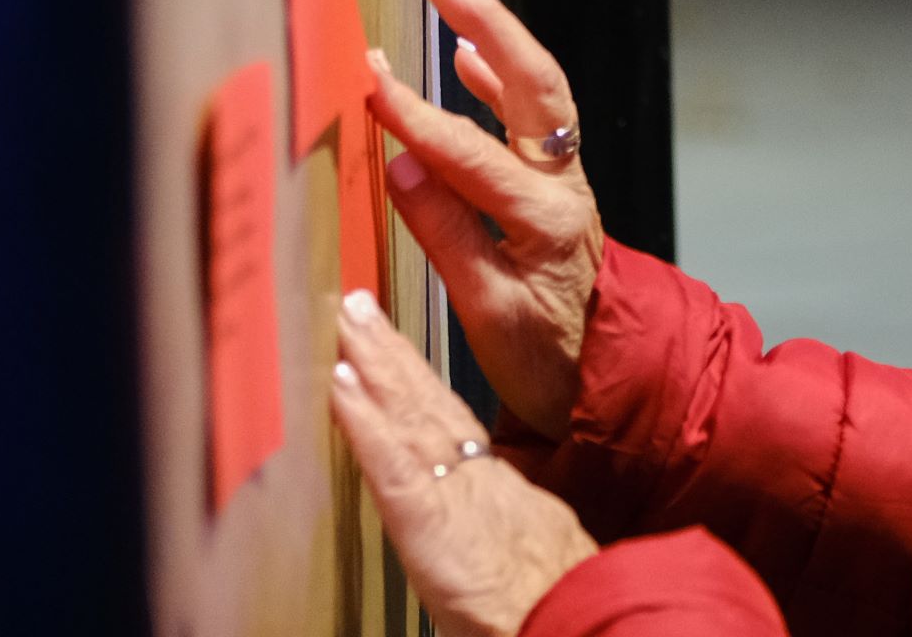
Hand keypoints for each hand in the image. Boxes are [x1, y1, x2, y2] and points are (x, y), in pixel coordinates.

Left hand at [330, 285, 598, 636]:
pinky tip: (343, 385)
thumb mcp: (535, 546)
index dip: (420, 380)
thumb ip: (507, 522)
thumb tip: (501, 524)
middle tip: (360, 306)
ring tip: (348, 323)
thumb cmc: (550, 596)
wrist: (568, 615)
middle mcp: (473, 474)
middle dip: (391, 350)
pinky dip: (364, 419)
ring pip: (408, 415)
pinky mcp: (426, 518)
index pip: (450, 420)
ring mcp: (449, 490)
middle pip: (427, 400)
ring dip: (374, 362)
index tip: (395, 345)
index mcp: (496, 484)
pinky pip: (389, 462)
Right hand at [368, 0, 602, 438]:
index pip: (472, 154)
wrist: (604, 381)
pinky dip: (499, 78)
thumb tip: (399, 163)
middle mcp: (562, 185)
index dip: (416, 117)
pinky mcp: (556, 184)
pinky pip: (533, 113)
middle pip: (532, 84)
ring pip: (535, 89)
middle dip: (486, 21)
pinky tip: (466, 56)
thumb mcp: (488, 313)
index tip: (370, 82)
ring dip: (495, 36)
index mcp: (546, 218)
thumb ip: (446, 235)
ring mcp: (564, 179)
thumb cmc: (545, 359)